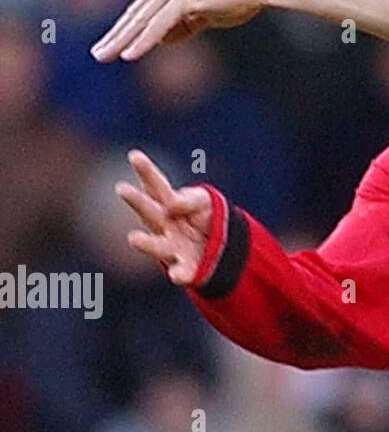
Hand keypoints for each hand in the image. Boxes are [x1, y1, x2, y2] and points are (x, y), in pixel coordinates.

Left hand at [91, 0, 274, 61]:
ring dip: (122, 40)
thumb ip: (184, 23)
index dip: (126, 28)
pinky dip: (143, 41)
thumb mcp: (207, 12)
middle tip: (97, 54)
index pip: (143, 7)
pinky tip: (129, 54)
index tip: (112, 44)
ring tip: (105, 56)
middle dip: (116, 35)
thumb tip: (163, 39)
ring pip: (143, 19)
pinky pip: (159, 24)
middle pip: (137, 12)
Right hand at [116, 150, 212, 285]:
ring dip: (146, 244)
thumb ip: (189, 200)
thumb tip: (171, 205)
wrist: (223, 247)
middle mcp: (164, 226)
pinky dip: (180, 274)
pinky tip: (177, 276)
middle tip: (122, 188)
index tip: (134, 155)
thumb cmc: (205, 218)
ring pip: (158, 246)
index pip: (156, 186)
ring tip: (133, 239)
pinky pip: (182, 272)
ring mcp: (172, 247)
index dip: (146, 171)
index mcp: (168, 205)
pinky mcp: (186, 267)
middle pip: (150, 212)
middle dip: (137, 201)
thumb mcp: (204, 202)